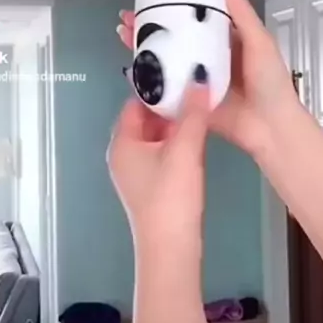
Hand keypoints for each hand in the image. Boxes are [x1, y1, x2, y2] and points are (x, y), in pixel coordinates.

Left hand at [107, 82, 209, 248]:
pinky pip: (163, 155)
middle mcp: (124, 156)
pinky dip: (178, 144)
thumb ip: (193, 113)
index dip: (157, 88)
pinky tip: (198, 139)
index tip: (180, 73)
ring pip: (156, 138)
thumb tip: (198, 77)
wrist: (171, 250)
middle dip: (169, 106)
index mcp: (122, 143)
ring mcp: (137, 174)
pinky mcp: (152, 188)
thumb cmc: (171, 197)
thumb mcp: (185, 149)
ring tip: (201, 108)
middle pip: (145, 120)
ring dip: (176, 125)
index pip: (135, 103)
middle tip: (195, 88)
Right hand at [116, 0, 296, 159]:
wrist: (270, 128)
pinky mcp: (189, 101)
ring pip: (166, 60)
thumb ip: (243, 15)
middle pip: (175, 39)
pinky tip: (131, 67)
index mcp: (226, 43)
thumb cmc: (270, 82)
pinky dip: (147, 78)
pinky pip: (165, 88)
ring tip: (124, 34)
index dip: (175, 8)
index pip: (195, 20)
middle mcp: (208, 60)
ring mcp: (196, 81)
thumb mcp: (260, 42)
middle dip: (151, 28)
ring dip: (144, 48)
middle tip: (129, 18)